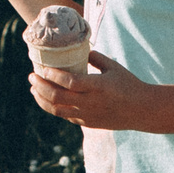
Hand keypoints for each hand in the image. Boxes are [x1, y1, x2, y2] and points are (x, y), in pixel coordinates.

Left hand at [30, 50, 150, 128]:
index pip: (69, 82)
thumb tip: (80, 49)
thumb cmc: (129, 84)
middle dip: (40, 86)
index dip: (52, 76)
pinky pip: (65, 116)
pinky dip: (52, 107)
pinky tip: (47, 99)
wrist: (141, 110)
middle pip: (57, 97)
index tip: (42, 68)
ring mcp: (87, 115)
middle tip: (32, 76)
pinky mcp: (87, 123)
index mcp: (97, 86)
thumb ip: (95, 57)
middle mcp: (90, 103)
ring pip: (56, 110)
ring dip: (41, 99)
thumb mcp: (114, 67)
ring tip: (33, 88)